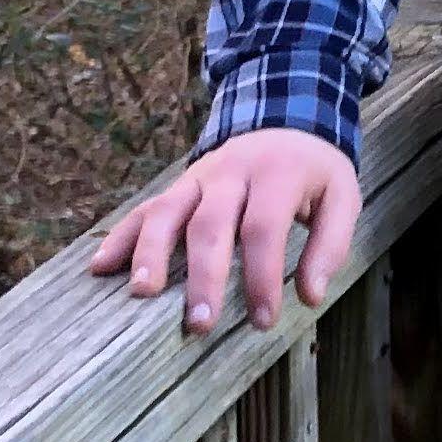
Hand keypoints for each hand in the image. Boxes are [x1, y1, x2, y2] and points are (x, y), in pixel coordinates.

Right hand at [89, 125, 363, 334]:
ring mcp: (198, 178)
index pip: (264, 228)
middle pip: (210, 224)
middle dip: (204, 275)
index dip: (261, 276)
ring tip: (141, 292)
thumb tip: (310, 295)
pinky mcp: (177, 187)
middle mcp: (230, 173)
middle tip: (199, 322)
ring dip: (151, 252)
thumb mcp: (342, 197)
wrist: (284, 119)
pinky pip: (144, 210)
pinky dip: (120, 237)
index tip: (262, 319)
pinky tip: (100, 268)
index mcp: (276, 174)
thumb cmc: (313, 173)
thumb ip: (331, 244)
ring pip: (167, 212)